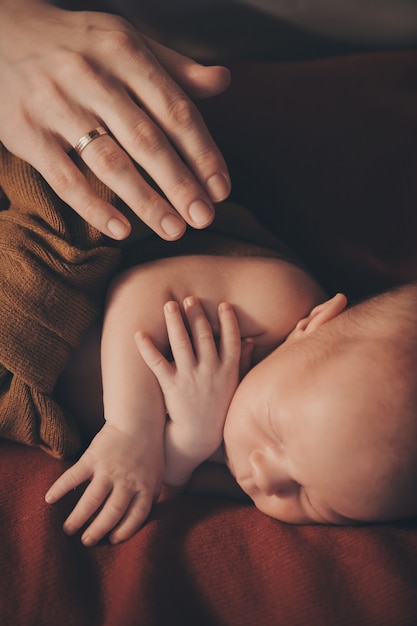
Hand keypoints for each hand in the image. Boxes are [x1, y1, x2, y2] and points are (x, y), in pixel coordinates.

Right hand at [0, 1, 230, 239]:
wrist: (1, 33)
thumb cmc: (78, 46)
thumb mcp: (126, 42)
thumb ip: (175, 67)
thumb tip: (223, 81)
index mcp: (126, 53)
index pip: (176, 111)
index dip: (202, 154)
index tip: (221, 189)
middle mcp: (93, 77)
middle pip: (148, 141)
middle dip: (181, 185)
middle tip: (204, 218)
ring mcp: (57, 105)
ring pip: (110, 162)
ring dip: (146, 202)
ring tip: (173, 231)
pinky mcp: (27, 133)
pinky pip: (65, 178)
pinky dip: (94, 207)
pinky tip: (121, 230)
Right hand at [45, 423, 163, 544]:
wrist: (138, 420)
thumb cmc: (149, 450)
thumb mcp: (157, 473)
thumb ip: (151, 495)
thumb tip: (142, 519)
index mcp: (144, 486)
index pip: (136, 515)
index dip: (125, 530)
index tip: (113, 540)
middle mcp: (127, 480)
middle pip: (112, 511)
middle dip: (98, 529)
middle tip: (86, 542)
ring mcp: (109, 469)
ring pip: (93, 498)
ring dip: (79, 516)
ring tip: (68, 529)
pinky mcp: (93, 457)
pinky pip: (75, 475)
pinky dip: (61, 487)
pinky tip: (49, 499)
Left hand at [136, 296, 241, 485]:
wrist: (199, 437)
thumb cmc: (219, 408)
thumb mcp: (235, 385)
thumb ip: (242, 361)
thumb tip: (250, 340)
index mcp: (228, 370)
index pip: (231, 340)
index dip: (228, 321)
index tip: (224, 305)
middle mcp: (210, 371)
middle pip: (203, 336)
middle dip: (196, 315)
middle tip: (190, 299)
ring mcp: (190, 378)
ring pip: (181, 344)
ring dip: (175, 322)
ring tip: (169, 305)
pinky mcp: (172, 386)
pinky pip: (157, 362)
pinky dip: (147, 348)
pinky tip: (140, 333)